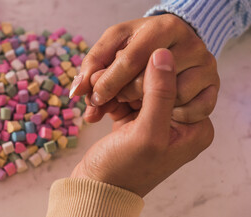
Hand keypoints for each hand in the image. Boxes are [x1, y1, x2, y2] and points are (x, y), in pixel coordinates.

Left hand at [70, 14, 219, 123]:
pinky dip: (173, 115)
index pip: (131, 60)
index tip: (95, 98)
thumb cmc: (136, 49)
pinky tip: (160, 110)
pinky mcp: (214, 87)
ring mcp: (206, 65)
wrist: (170, 48)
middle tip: (117, 98)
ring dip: (148, 106)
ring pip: (171, 97)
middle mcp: (191, 43)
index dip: (109, 82)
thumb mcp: (112, 48)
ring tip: (137, 101)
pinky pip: (194, 110)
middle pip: (150, 80)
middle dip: (125, 94)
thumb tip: (77, 92)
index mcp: (163, 26)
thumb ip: (92, 67)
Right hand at [70, 49, 213, 196]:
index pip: (178, 82)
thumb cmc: (123, 170)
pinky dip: (109, 100)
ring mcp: (156, 121)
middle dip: (125, 84)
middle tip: (102, 87)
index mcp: (194, 127)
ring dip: (112, 91)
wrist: (96, 191)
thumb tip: (164, 53)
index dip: (148, 74)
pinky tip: (96, 109)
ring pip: (136, 88)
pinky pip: (125, 99)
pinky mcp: (136, 122)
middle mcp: (178, 122)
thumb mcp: (147, 133)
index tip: (123, 75)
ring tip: (95, 100)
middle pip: (156, 83)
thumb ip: (159, 93)